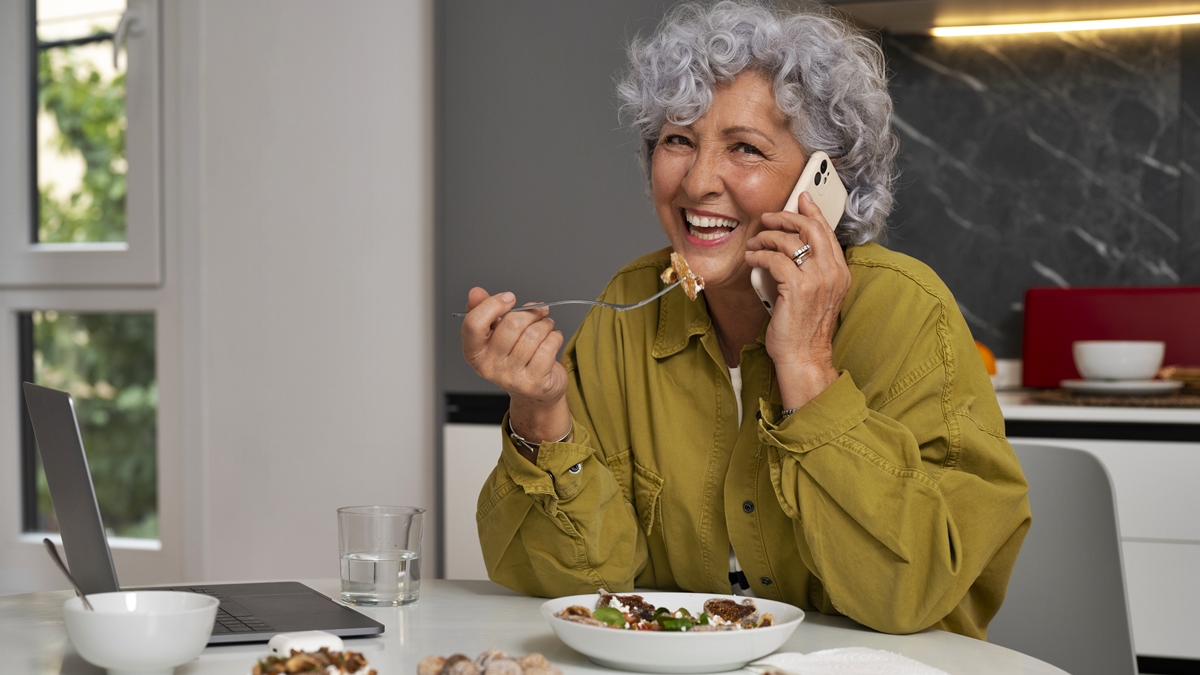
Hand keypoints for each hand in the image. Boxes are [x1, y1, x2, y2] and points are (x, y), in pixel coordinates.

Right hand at [461, 287, 570, 450]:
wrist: (534, 393)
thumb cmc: (514, 358)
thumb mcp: (494, 335)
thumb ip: (482, 311)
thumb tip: (475, 292)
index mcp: (474, 353)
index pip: (473, 324)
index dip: (493, 305)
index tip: (509, 298)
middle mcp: (490, 367)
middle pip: (511, 325)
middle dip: (530, 313)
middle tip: (538, 312)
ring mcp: (512, 377)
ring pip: (533, 335)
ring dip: (545, 324)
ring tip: (546, 325)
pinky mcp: (534, 383)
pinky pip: (548, 347)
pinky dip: (555, 337)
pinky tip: (553, 338)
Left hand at [744, 192, 849, 408]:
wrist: (803, 356)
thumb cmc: (804, 328)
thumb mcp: (815, 293)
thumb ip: (811, 269)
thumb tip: (790, 245)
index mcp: (840, 272)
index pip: (827, 231)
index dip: (812, 211)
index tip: (800, 198)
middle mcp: (832, 272)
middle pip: (810, 228)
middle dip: (786, 218)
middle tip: (768, 218)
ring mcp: (817, 279)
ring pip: (790, 241)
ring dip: (766, 237)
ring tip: (754, 243)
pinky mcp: (797, 287)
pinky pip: (775, 259)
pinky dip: (759, 255)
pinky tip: (751, 258)